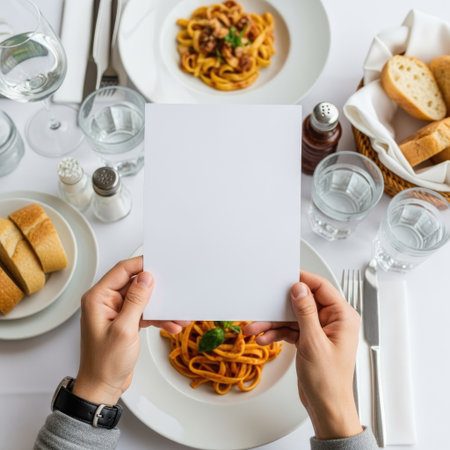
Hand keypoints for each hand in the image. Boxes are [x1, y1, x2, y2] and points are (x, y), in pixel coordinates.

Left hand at [72, 256, 189, 405]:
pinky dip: (158, 318)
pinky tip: (171, 324)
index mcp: (98, 298)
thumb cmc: (104, 364)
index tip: (160, 264)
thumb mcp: (124, 330)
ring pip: (143, 299)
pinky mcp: (125, 321)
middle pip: (135, 284)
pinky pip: (145, 312)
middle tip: (173, 289)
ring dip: (161, 307)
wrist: (102, 388)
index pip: (122, 270)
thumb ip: (135, 301)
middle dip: (157, 290)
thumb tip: (145, 278)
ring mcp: (116, 312)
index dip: (142, 265)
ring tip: (178, 314)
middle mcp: (106, 302)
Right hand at [244, 270, 361, 439]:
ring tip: (255, 328)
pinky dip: (278, 333)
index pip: (321, 288)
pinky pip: (291, 329)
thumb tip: (299, 289)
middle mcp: (333, 321)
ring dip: (274, 323)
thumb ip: (305, 313)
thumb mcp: (313, 343)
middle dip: (280, 308)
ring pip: (294, 317)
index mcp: (342, 317)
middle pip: (303, 303)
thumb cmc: (328, 381)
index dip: (302, 280)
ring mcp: (320, 330)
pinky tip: (264, 338)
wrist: (326, 407)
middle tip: (264, 306)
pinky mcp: (310, 339)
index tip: (285, 276)